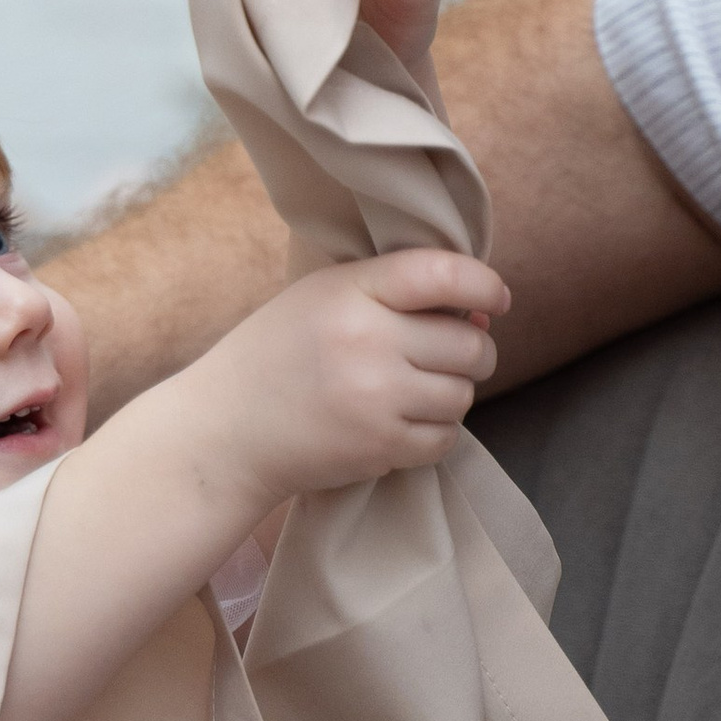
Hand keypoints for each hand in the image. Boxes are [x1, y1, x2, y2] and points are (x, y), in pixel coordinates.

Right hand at [193, 249, 508, 515]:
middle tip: (446, 356)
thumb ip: (392, 293)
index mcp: (348, 292)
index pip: (442, 274)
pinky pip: (446, 437)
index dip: (484, 284)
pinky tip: (401, 423)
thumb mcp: (320, 299)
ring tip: (412, 391)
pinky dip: (435, 432)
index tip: (495, 298)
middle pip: (469, 345)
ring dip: (450, 394)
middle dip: (472, 351)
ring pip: (463, 394)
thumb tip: (481, 315)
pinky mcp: (379, 447)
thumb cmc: (276, 356)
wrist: (225, 433)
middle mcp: (366, 341)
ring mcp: (375, 398)